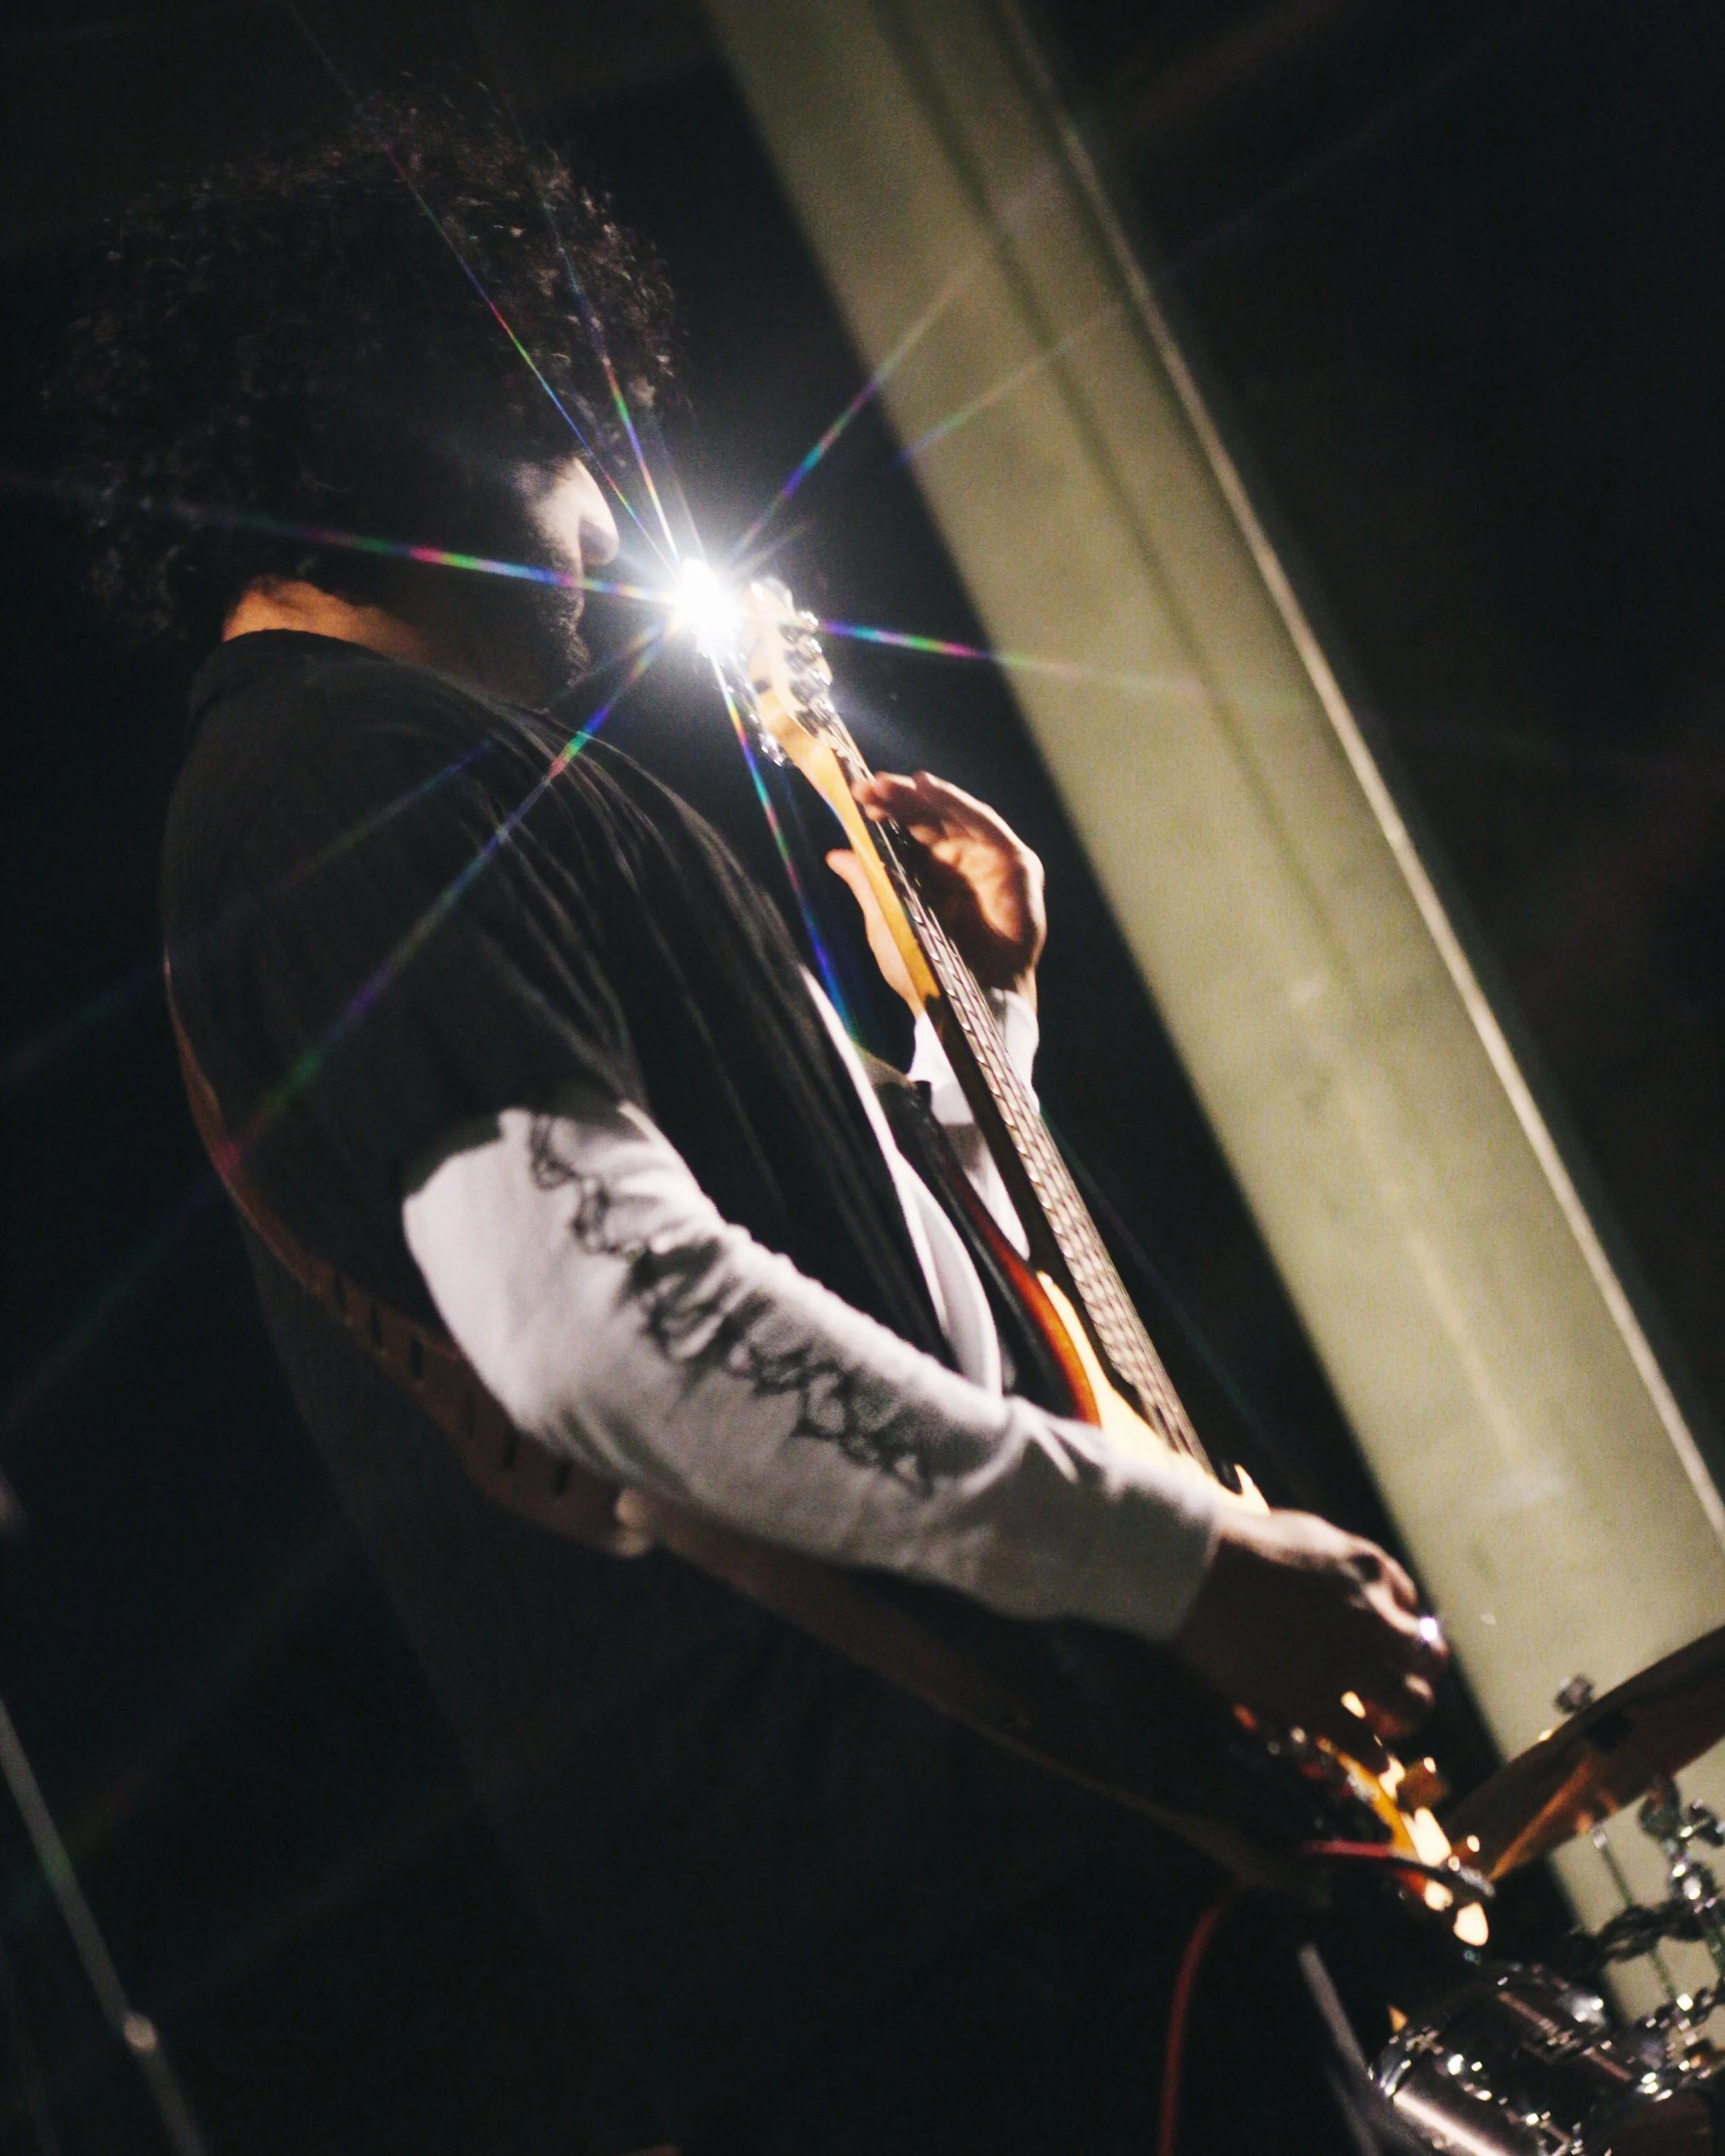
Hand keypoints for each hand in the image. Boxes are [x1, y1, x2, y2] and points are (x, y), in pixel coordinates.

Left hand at [827, 770, 1045, 1014]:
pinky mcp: (1015, 864)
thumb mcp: (886, 922)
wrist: (965, 1002)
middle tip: (867, 786)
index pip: (906, 831)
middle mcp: (959, 862)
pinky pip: (986, 824)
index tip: (856, 797)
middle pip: (928, 816)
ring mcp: (987, 860)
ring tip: (887, 783)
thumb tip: (836, 854)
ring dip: (921, 794)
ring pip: (954, 813)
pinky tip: (930, 787)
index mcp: (928, 874)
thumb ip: (867, 885)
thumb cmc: (925, 971)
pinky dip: (959, 803)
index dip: (884, 810)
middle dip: (897, 797)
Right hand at [1172, 1503, 1446, 1770]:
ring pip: (1412, 1705)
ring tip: (1385, 1724)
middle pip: (1428, 1660)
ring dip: (1404, 1718)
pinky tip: (1374, 1762)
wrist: (1200, 1570)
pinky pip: (1364, 1743)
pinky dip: (1374, 1756)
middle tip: (1395, 1688)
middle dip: (1417, 1676)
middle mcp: (1374, 1620)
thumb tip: (1352, 1580)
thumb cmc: (1242, 1543)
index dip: (1400, 1628)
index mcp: (1371, 1572)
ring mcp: (1349, 1664)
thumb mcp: (1309, 1534)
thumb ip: (1342, 1560)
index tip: (1387, 1644)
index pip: (1411, 1607)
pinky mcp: (1315, 1703)